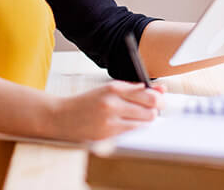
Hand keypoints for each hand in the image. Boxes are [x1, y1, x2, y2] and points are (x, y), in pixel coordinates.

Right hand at [50, 81, 165, 141]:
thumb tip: (160, 90)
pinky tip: (127, 125)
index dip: (159, 99)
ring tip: (135, 117)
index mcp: (114, 88)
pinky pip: (132, 134)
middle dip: (154, 111)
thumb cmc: (88, 102)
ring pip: (143, 124)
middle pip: (150, 111)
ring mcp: (110, 121)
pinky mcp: (107, 135)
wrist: (62, 117)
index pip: (149, 94)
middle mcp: (112, 103)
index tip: (160, 100)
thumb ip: (135, 89)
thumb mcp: (109, 89)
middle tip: (150, 110)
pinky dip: (134, 130)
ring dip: (144, 121)